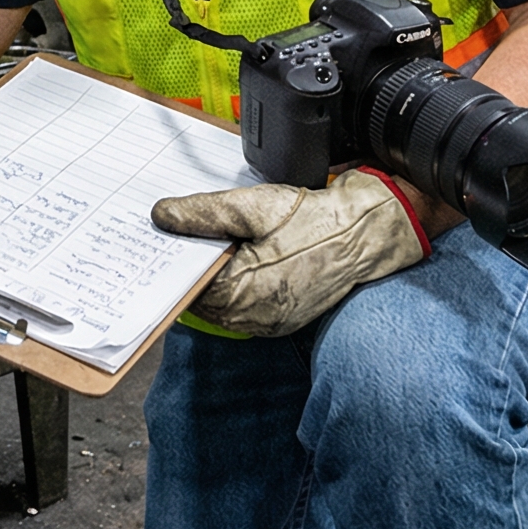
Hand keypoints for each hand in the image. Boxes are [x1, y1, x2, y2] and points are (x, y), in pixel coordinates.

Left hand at [149, 169, 429, 335]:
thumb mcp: (252, 206)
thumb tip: (161, 217)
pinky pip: (245, 307)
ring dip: (214, 278)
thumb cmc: (314, 219)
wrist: (366, 233)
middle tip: (181, 238)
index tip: (161, 240)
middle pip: (203, 297)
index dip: (173, 260)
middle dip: (192, 268)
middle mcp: (253, 317)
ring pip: (222, 304)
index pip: (187, 285)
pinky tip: (239, 260)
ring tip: (212, 246)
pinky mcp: (283, 318)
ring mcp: (270, 322)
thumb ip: (202, 213)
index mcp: (241, 292)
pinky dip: (236, 287)